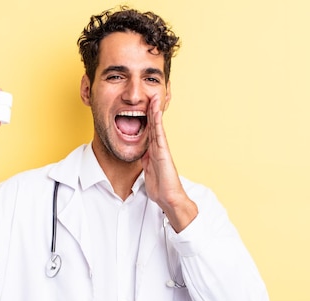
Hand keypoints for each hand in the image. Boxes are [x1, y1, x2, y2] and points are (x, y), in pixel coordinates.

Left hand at [142, 94, 197, 231]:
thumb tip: (141, 156)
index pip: (149, 131)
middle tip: (151, 94)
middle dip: (152, 109)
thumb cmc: (160, 187)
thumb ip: (145, 162)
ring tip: (154, 97)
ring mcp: (161, 148)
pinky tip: (156, 112)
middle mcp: (158, 147)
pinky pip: (159, 133)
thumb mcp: (147, 171)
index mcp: (153, 151)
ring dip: (155, 111)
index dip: (147, 117)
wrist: (168, 197)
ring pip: (157, 126)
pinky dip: (157, 122)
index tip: (144, 105)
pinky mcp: (163, 152)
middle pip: (154, 124)